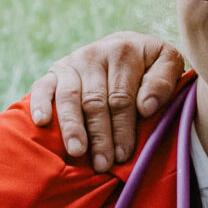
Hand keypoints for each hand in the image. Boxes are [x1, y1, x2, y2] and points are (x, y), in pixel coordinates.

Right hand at [25, 32, 183, 172]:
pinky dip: (40, 104)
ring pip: (69, 97)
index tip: (124, 154)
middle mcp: (94, 55)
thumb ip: (163, 81)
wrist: (126, 44)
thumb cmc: (150, 63)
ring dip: (72, 127)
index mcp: (123, 52)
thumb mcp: (167, 62)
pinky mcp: (55, 71)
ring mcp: (72, 63)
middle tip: (102, 163)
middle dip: (100, 136)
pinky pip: (42, 87)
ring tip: (77, 151)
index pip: (121, 97)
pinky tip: (41, 122)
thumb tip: (146, 107)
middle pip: (95, 102)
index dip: (123, 128)